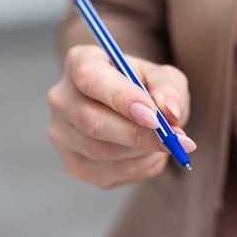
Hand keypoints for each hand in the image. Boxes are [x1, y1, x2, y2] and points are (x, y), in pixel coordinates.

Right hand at [47, 45, 195, 188]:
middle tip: (174, 140)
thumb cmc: (146, 86)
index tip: (155, 116)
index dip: (122, 99)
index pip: (90, 78)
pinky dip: (136, 168)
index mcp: (80, 61)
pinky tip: (151, 155)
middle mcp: (62, 97)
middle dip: (138, 135)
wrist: (135, 107)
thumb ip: (170, 88)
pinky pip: (104, 174)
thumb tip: (170, 112)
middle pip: (91, 121)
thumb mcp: (164, 77)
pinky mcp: (72, 163)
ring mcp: (62, 133)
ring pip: (99, 152)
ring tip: (166, 143)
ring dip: (141, 152)